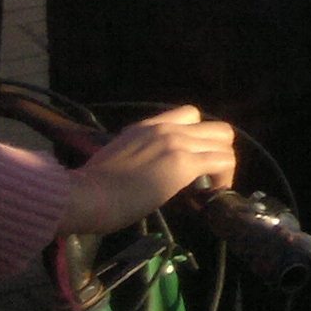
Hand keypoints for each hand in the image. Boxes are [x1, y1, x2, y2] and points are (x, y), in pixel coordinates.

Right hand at [56, 107, 243, 235]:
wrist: (86, 196)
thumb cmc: (93, 186)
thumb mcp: (118, 156)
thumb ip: (140, 154)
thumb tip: (149, 171)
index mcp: (148, 126)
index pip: (190, 114)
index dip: (200, 138)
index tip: (193, 162)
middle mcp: (166, 128)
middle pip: (216, 128)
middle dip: (218, 151)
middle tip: (207, 177)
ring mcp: (177, 143)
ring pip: (225, 142)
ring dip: (223, 166)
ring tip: (210, 188)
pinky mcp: (184, 163)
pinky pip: (222, 162)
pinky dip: (223, 178)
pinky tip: (210, 195)